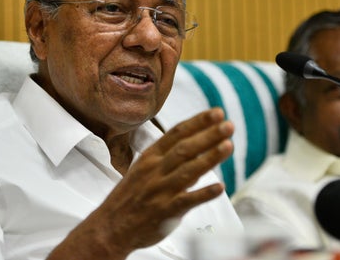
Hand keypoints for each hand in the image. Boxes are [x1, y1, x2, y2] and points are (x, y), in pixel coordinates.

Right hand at [48, 107, 233, 258]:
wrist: (110, 226)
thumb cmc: (131, 195)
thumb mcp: (143, 168)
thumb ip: (167, 156)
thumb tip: (196, 143)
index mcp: (150, 157)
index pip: (177, 133)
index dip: (198, 122)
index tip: (217, 113)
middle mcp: (155, 170)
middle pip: (185, 148)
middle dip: (208, 134)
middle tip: (229, 125)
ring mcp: (160, 190)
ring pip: (188, 170)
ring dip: (209, 157)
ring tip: (228, 145)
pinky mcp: (164, 211)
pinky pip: (186, 200)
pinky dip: (203, 193)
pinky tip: (220, 187)